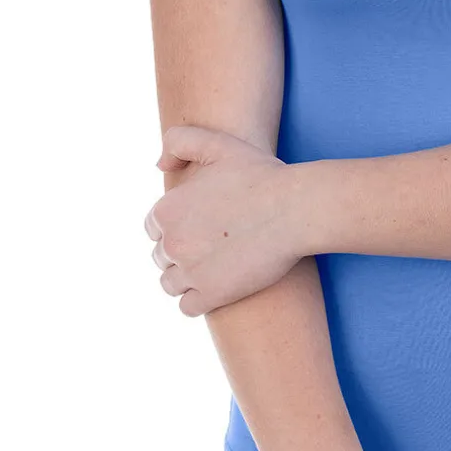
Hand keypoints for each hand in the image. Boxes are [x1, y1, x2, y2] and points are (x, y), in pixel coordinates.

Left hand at [145, 124, 306, 315]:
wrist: (296, 209)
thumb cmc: (261, 175)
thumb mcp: (217, 143)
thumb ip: (178, 143)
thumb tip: (159, 166)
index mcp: (166, 210)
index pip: (154, 228)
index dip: (176, 227)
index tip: (200, 226)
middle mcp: (171, 243)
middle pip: (161, 258)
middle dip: (181, 253)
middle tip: (212, 246)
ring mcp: (189, 272)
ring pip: (170, 284)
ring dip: (187, 279)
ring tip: (215, 268)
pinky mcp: (211, 295)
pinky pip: (187, 307)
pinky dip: (199, 301)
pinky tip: (219, 287)